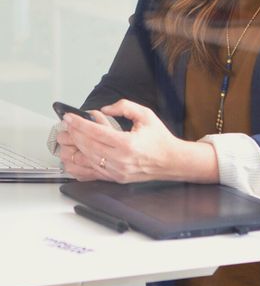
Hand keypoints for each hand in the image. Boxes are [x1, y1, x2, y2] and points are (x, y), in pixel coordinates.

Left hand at [57, 100, 217, 184]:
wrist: (170, 160)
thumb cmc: (159, 138)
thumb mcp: (146, 115)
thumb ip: (125, 106)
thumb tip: (105, 109)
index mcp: (127, 143)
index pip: (96, 133)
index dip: (80, 124)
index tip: (70, 118)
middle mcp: (120, 160)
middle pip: (88, 147)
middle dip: (73, 135)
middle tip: (63, 127)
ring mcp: (116, 171)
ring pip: (87, 162)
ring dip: (72, 151)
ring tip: (64, 142)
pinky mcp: (115, 178)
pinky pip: (91, 174)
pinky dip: (78, 168)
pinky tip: (70, 161)